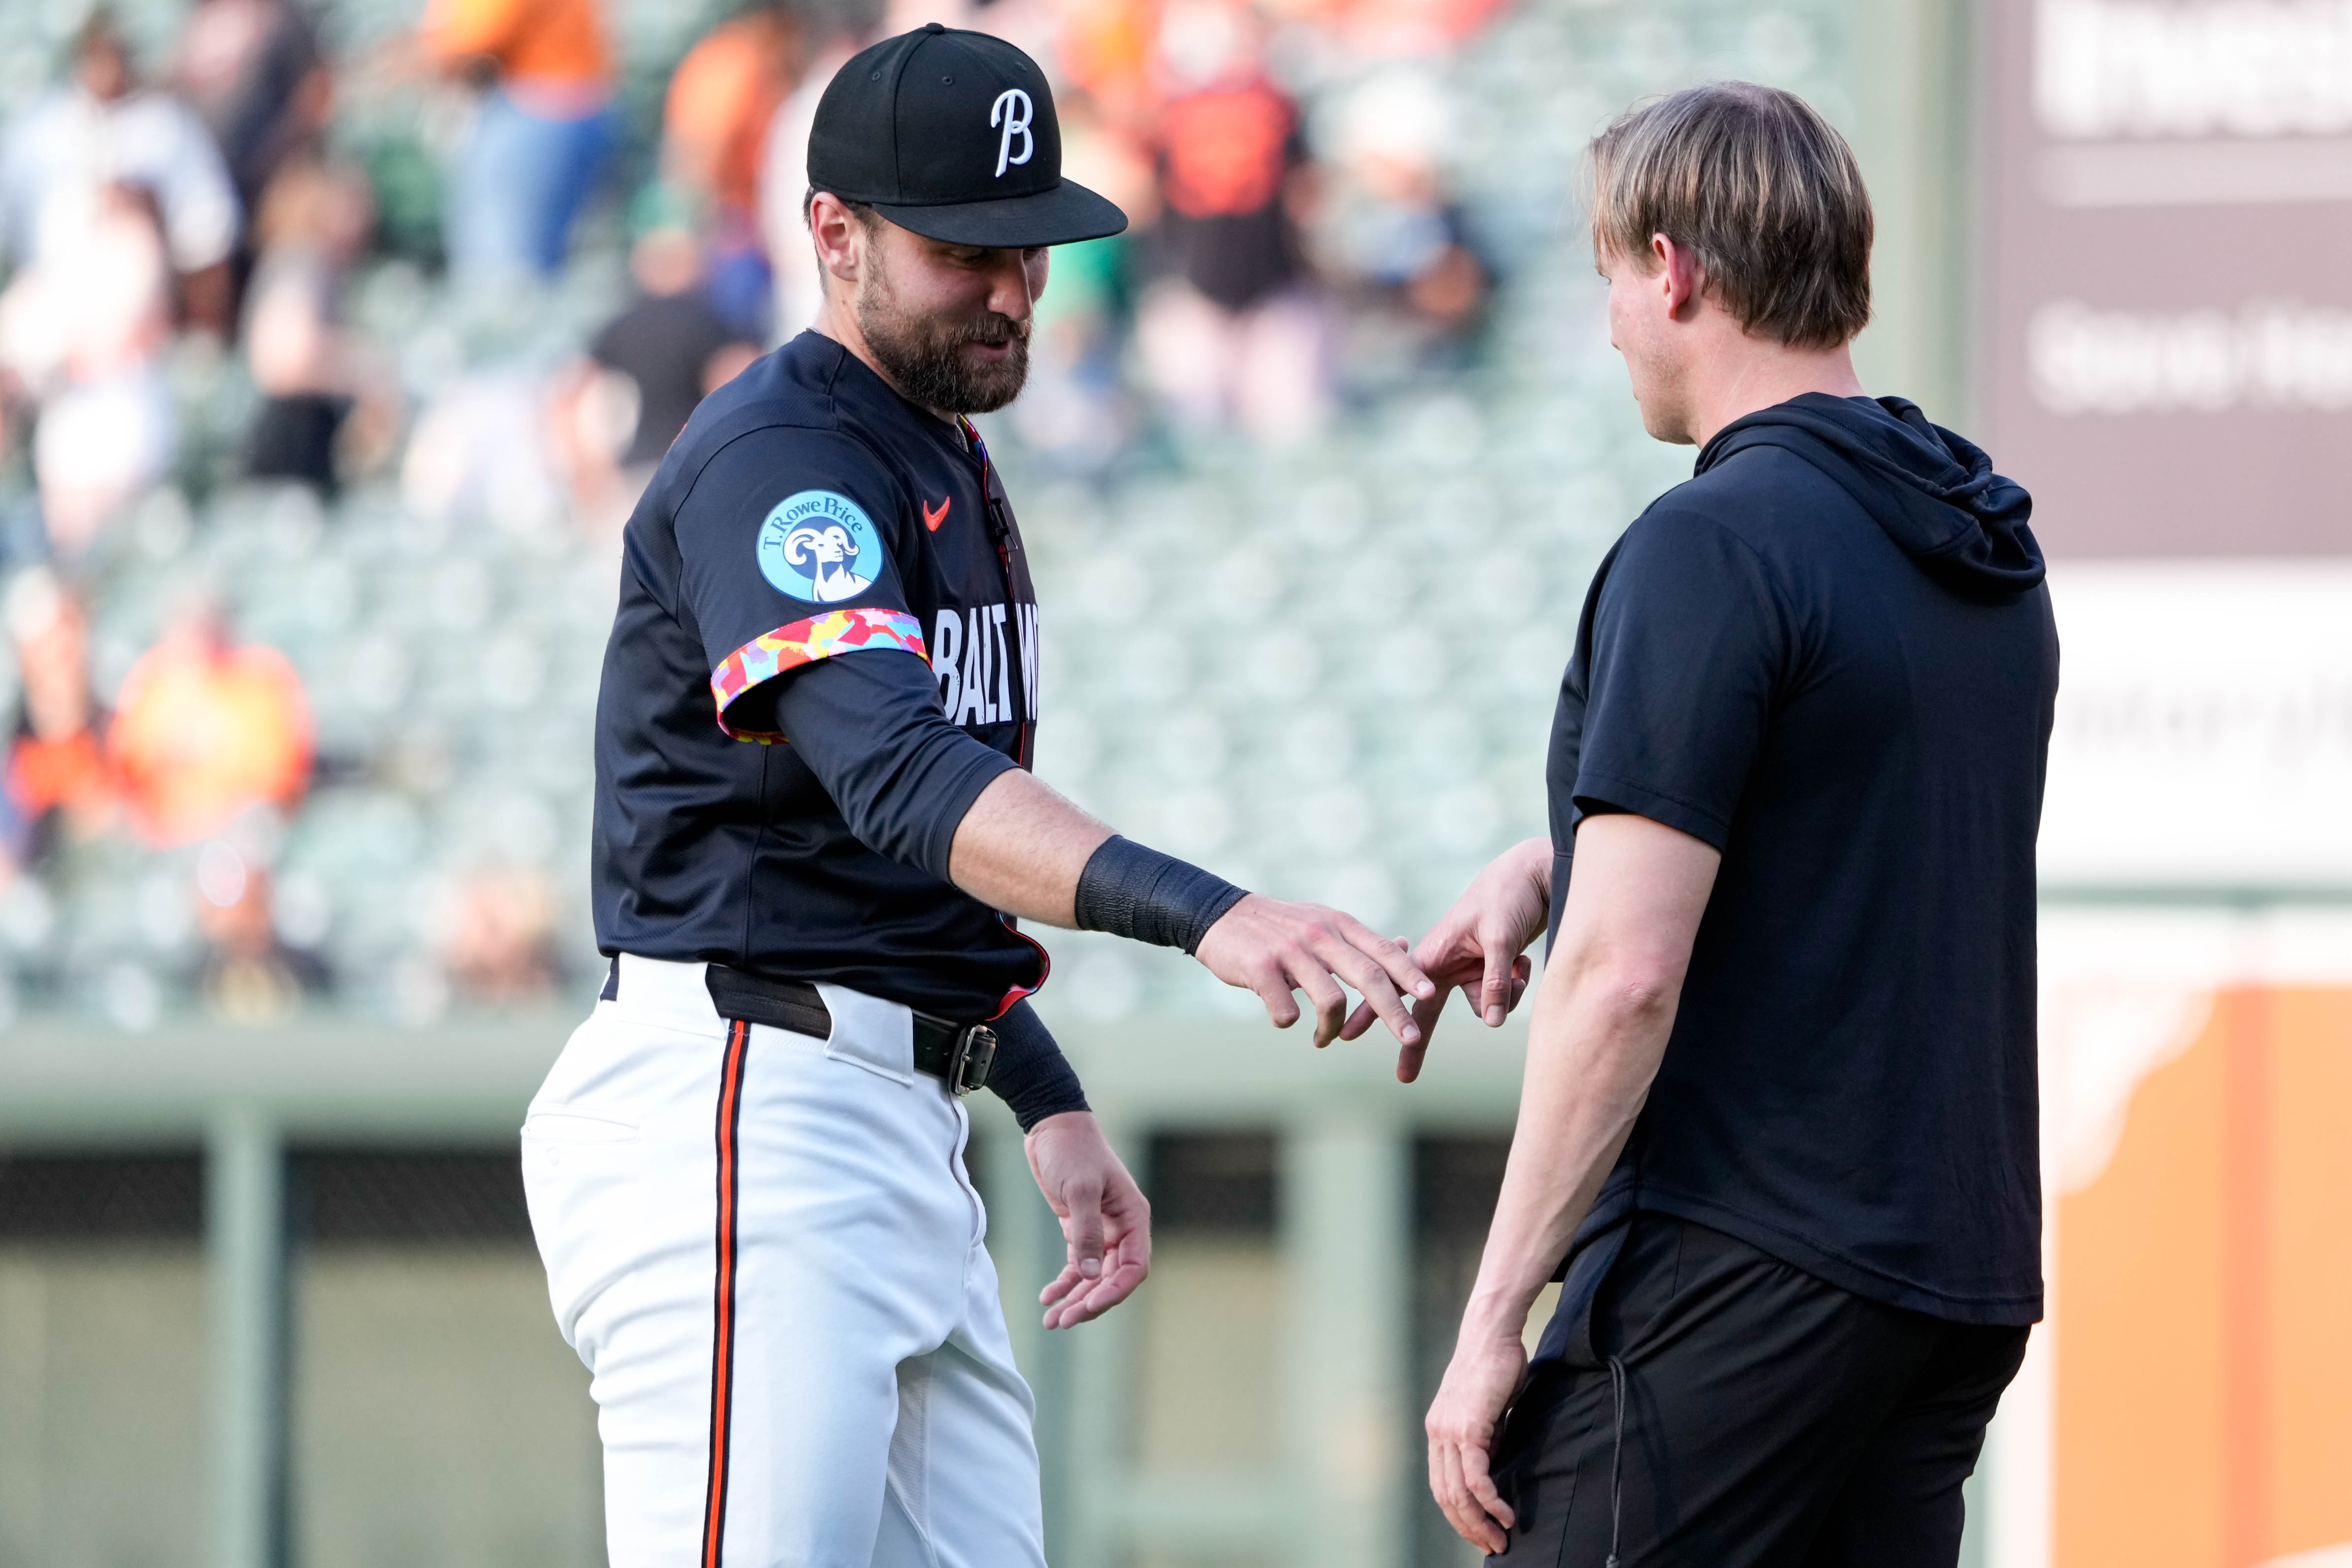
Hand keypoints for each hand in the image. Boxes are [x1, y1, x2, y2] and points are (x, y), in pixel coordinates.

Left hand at [1026, 1111, 1150, 1327]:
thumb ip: (1086, 1232)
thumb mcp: (1080, 1188)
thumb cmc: (1072, 1150)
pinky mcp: (1079, 1229)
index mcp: (1133, 1218)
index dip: (1114, 1291)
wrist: (1051, 1127)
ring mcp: (1101, 1231)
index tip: (1089, 1307)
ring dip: (1075, 1299)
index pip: (1134, 1268)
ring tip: (1051, 1321)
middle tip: (1063, 1322)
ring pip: (1093, 1277)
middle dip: (1090, 1303)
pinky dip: (1064, 1283)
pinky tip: (1047, 1297)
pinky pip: (1077, 1265)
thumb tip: (1088, 1275)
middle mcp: (1122, 1229)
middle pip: (1112, 1279)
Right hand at [1193, 894, 1436, 1047]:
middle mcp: (1319, 935)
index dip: (1408, 973)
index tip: (1429, 994)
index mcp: (1337, 924)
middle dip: (1394, 1012)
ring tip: (1325, 1039)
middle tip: (1411, 1038)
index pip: (1381, 950)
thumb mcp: (1323, 922)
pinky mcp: (1261, 969)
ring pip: (1330, 1000)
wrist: (1219, 916)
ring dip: (1332, 1030)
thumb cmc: (1278, 927)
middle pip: (1368, 977)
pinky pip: (1287, 1010)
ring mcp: (1290, 951)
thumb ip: (1360, 939)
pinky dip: (1289, 1022)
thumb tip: (1405, 947)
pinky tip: (1284, 1020)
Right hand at [1343, 838, 1548, 1079]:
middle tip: (1404, 1076)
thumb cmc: (1508, 894)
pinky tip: (1525, 961)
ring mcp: (1467, 966)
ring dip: (1505, 993)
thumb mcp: (1500, 938)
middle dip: (1418, 1040)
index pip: (1396, 986)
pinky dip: (1517, 983)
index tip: (1347, 1034)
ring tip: (1520, 966)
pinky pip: (1499, 996)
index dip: (1372, 1011)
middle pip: (1427, 1011)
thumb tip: (1492, 1023)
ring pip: (1479, 1004)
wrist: (1537, 874)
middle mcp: (1446, 962)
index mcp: (1435, 949)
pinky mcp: (1488, 968)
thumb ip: (1493, 981)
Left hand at [1426, 1327, 1528, 1554]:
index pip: (1441, 1485)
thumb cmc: (1495, 1366)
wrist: (1492, 1333)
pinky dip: (1490, 1500)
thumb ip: (1485, 1437)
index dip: (1459, 1514)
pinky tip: (1504, 1513)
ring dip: (1480, 1521)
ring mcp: (1449, 1431)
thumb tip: (1492, 1465)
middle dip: (1468, 1527)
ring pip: (1458, 1492)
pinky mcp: (1468, 1428)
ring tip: (1499, 1538)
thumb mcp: (1487, 1410)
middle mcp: (1437, 1434)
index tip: (1479, 1531)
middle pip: (1445, 1496)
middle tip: (1491, 1545)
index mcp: (1438, 1431)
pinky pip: (1476, 1476)